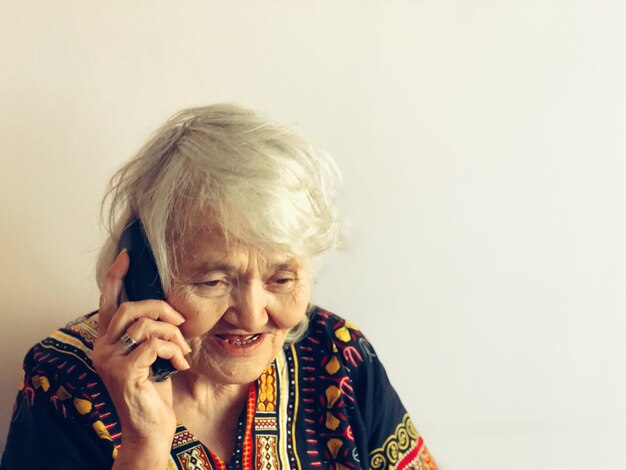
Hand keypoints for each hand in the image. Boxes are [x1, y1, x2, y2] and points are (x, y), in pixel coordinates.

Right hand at [92, 250, 190, 463]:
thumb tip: (168, 310)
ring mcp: (109, 360)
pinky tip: (180, 363)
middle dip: (161, 308)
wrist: (150, 428)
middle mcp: (102, 348)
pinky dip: (173, 349)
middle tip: (181, 322)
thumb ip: (150, 332)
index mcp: (107, 340)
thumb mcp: (152, 355)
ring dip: (173, 334)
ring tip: (183, 350)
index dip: (117, 277)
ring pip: (144, 324)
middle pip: (129, 307)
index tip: (127, 256)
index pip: (108, 302)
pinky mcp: (123, 372)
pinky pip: (152, 344)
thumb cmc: (153, 390)